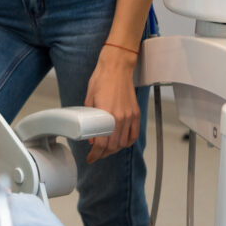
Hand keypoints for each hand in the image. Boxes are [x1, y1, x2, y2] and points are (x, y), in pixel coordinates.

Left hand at [84, 45, 139, 162]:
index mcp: (107, 115)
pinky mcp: (136, 113)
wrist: (116, 67)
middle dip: (104, 153)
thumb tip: (91, 135)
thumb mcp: (89, 100)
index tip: (91, 158)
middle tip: (96, 155)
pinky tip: (121, 143)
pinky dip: (127, 142)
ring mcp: (130, 116)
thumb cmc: (101, 80)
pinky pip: (134, 134)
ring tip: (106, 150)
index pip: (102, 143)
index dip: (96, 154)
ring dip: (115, 149)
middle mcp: (121, 118)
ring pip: (124, 142)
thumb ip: (89, 119)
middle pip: (114, 146)